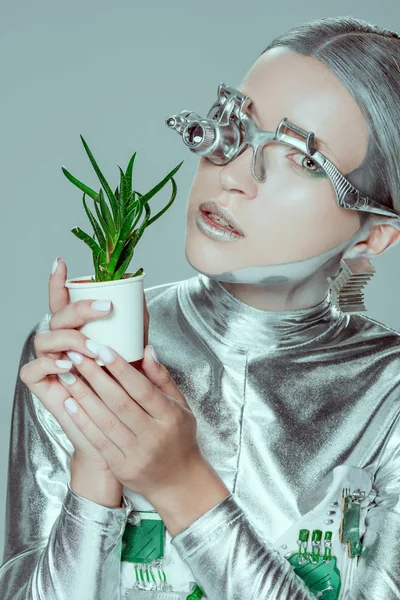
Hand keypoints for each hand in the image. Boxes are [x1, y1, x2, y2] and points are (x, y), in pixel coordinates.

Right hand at [19, 258, 147, 475]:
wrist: (116, 430)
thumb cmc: (124, 389)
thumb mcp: (133, 354)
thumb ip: (136, 329)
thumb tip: (141, 298)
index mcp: (77, 331)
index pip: (63, 301)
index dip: (58, 282)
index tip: (62, 262)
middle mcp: (60, 342)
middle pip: (57, 315)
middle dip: (80, 308)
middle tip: (106, 309)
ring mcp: (48, 362)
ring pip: (44, 338)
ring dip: (70, 338)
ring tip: (92, 348)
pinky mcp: (41, 384)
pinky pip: (34, 369)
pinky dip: (51, 365)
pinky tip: (70, 367)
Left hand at [51, 338, 204, 501]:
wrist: (178, 481)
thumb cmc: (178, 437)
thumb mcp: (180, 405)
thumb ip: (161, 378)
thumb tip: (146, 350)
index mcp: (170, 416)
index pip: (142, 388)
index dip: (120, 368)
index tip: (102, 349)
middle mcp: (153, 435)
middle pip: (119, 402)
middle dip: (95, 376)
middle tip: (77, 356)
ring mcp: (136, 453)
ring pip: (105, 420)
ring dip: (83, 396)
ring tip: (68, 376)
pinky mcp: (121, 466)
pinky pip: (98, 440)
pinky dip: (83, 420)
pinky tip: (70, 403)